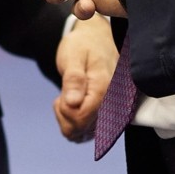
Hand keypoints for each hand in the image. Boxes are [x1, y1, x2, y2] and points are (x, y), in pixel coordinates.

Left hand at [53, 13, 118, 142]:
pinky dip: (74, 121)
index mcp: (104, 88)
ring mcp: (109, 112)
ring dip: (68, 117)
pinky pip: (84, 132)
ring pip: (80, 134)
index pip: (80, 118)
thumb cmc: (83, 46)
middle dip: (64, 114)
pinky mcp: (105, 116)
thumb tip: (73, 103)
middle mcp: (111, 104)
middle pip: (79, 129)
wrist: (96, 39)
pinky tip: (75, 103)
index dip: (64, 109)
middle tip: (66, 92)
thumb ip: (73, 79)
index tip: (63, 94)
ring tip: (71, 95)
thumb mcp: (73, 56)